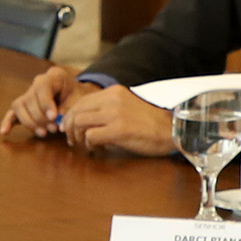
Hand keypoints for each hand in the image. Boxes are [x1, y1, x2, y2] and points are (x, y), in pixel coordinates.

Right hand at [0, 63, 79, 138]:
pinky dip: (8, 122)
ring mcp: (29, 93)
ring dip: (30, 122)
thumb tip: (59, 125)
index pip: (42, 87)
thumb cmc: (79, 97)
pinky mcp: (24, 105)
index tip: (54, 117)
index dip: (46, 103)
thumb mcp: (79, 100)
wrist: (77, 96)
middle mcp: (38, 82)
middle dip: (40, 117)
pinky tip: (4, 132)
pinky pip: (12, 113)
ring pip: (19, 106)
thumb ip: (69, 110)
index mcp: (53, 76)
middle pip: (29, 99)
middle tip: (54, 129)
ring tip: (44, 132)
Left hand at [60, 84, 177, 156]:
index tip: (70, 129)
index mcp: (114, 92)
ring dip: (77, 137)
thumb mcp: (126, 109)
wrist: (172, 130)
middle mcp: (112, 99)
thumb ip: (106, 111)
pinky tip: (97, 148)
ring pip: (79, 123)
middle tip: (72, 140)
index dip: (70, 117)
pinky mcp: (119, 129)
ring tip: (82, 145)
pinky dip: (89, 145)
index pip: (81, 102)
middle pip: (76, 111)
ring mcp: (115, 113)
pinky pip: (90, 136)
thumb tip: (80, 124)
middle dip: (68, 128)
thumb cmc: (149, 124)